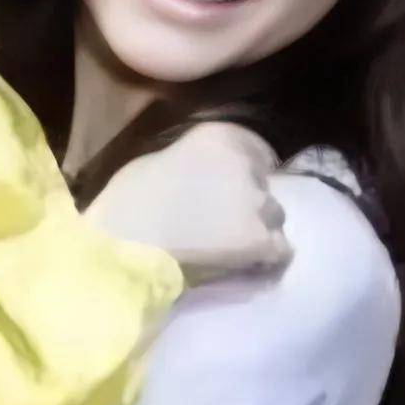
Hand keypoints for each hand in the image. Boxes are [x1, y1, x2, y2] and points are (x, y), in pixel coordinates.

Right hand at [89, 122, 292, 285]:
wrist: (125, 246)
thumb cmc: (126, 204)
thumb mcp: (156, 164)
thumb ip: (189, 164)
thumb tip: (198, 178)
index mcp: (218, 137)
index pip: (257, 150)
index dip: (248, 172)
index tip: (233, 189)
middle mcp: (246, 165)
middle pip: (264, 187)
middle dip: (249, 203)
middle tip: (223, 223)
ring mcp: (258, 205)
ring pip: (274, 218)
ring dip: (259, 230)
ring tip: (232, 249)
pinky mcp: (262, 242)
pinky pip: (279, 251)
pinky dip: (267, 259)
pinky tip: (247, 267)